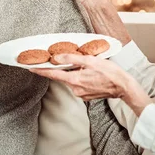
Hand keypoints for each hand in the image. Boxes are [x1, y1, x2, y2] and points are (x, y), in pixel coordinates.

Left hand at [30, 54, 152, 115]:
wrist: (123, 87)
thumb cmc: (110, 73)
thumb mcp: (91, 61)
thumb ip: (72, 59)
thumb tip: (57, 58)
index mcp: (75, 80)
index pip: (53, 75)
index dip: (41, 71)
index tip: (30, 68)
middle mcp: (75, 89)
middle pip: (63, 77)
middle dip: (63, 68)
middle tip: (69, 60)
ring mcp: (81, 94)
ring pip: (72, 80)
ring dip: (75, 73)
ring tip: (88, 67)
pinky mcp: (87, 96)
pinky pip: (79, 84)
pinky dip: (81, 78)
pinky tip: (91, 74)